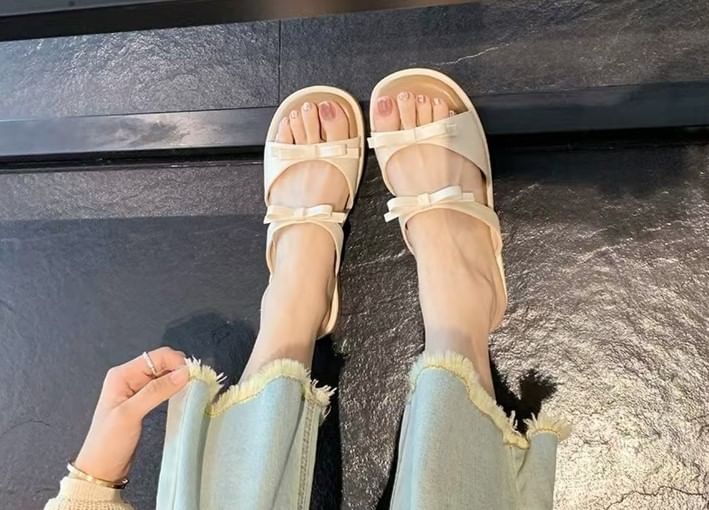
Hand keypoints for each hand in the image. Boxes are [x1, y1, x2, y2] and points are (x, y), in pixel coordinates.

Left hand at [74, 347, 189, 482]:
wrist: (101, 468)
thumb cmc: (109, 441)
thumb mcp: (130, 414)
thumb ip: (156, 391)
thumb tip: (184, 373)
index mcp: (122, 374)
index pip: (156, 357)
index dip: (176, 362)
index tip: (193, 376)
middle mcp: (129, 377)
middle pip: (161, 363)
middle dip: (179, 369)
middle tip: (195, 383)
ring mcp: (136, 389)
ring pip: (164, 374)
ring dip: (178, 379)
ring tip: (191, 389)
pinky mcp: (143, 401)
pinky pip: (162, 387)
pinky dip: (174, 388)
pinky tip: (182, 395)